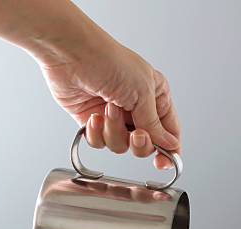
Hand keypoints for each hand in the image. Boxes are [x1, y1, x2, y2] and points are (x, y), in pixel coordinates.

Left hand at [41, 39, 179, 168]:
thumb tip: (169, 145)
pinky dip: (96, 133)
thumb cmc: (108, 60)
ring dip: (114, 132)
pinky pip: (100, 143)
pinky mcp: (94, 122)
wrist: (71, 55)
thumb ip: (155, 125)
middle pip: (146, 144)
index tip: (163, 162)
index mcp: (156, 96)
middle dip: (138, 143)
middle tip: (135, 134)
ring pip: (121, 146)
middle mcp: (137, 108)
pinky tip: (94, 116)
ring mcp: (115, 117)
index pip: (169, 132)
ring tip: (108, 110)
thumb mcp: (142, 94)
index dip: (168, 150)